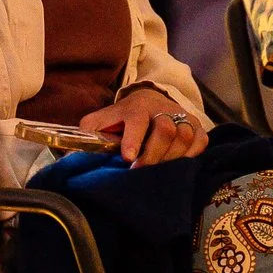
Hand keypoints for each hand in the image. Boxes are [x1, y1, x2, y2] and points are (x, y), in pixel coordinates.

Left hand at [82, 86, 208, 165]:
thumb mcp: (105, 119)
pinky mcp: (197, 126)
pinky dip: (191, 155)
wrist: (151, 101)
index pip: (137, 121)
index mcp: (136, 108)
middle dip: (153, 155)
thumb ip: (92, 131)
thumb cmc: (124, 118)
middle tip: (141, 172)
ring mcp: (182, 117)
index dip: (133, 139)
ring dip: (171, 157)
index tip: (128, 158)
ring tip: (158, 172)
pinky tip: (178, 165)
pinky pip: (200, 141)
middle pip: (165, 130)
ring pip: (184, 136)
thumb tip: (72, 153)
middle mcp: (161, 109)